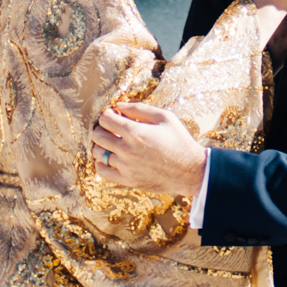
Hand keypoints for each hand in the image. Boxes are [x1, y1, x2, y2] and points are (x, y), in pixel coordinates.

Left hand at [93, 98, 208, 208]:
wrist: (189, 171)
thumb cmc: (179, 141)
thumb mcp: (165, 117)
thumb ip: (139, 109)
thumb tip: (119, 106)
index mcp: (135, 132)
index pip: (105, 119)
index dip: (107, 114)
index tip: (115, 116)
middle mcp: (126, 150)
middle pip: (97, 135)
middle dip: (102, 128)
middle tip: (112, 129)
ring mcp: (125, 167)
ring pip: (97, 153)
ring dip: (101, 145)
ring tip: (111, 143)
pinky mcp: (127, 180)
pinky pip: (102, 172)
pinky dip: (101, 164)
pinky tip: (111, 159)